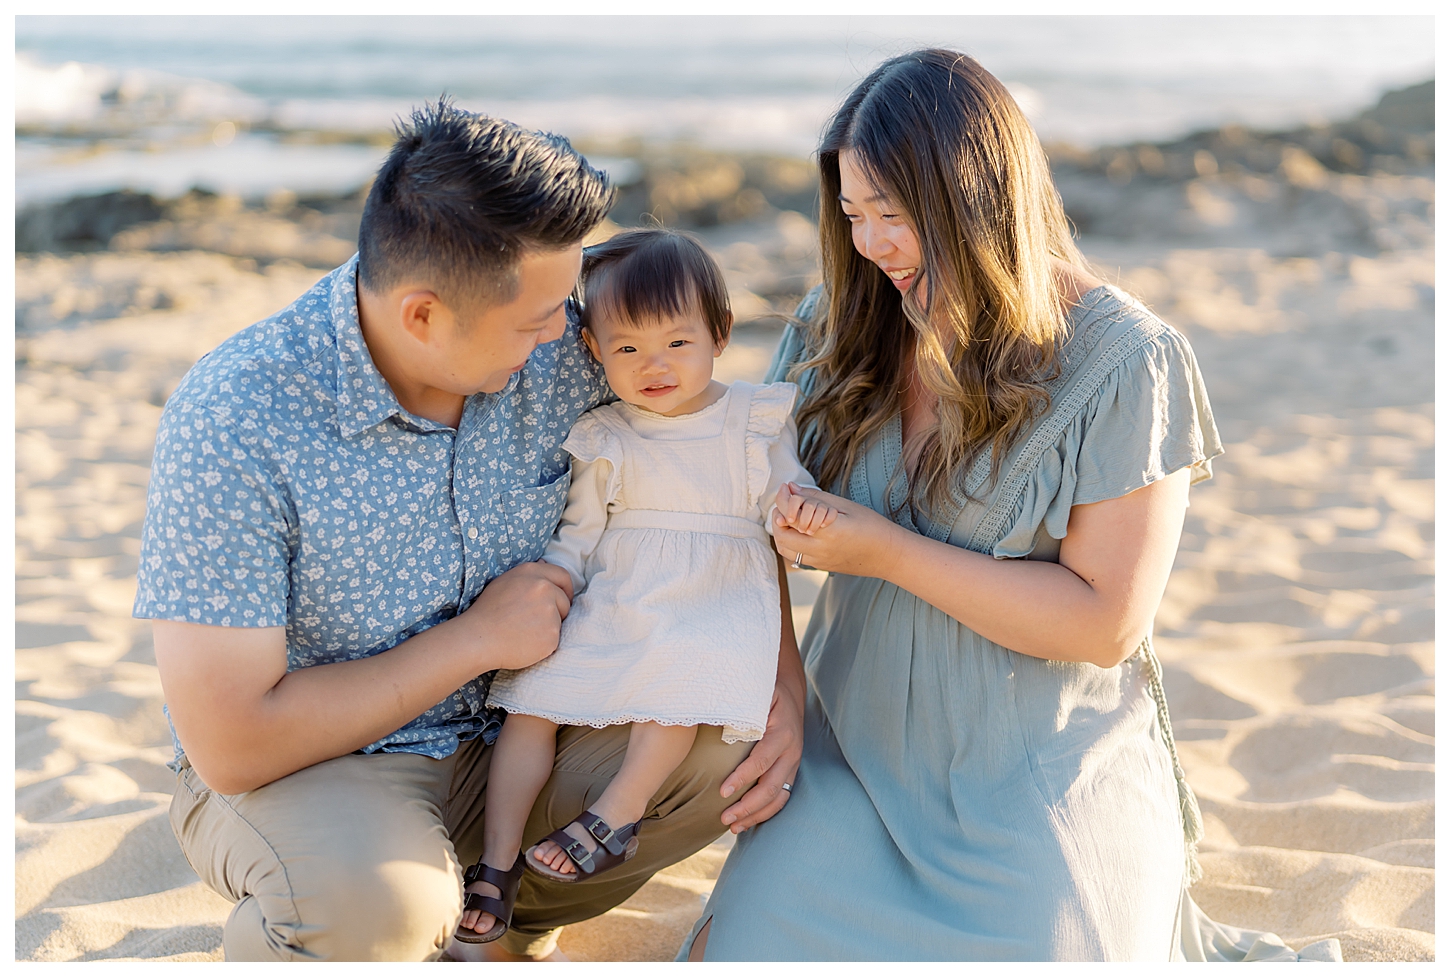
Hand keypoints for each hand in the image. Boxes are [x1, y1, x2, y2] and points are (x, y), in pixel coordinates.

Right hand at [459, 560, 573, 670]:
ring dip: (548, 627)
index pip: (563, 576)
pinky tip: (526, 643)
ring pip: (560, 621)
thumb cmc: (487, 612)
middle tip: (535, 621)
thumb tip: (545, 564)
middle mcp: (543, 588)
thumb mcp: (504, 582)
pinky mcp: (551, 634)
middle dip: (556, 611)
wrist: (478, 639)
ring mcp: (549, 611)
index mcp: (532, 573)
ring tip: (524, 632)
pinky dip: (544, 643)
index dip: (565, 589)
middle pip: (564, 601)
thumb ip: (528, 575)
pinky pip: (555, 639)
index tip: (563, 599)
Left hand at [718, 676, 803, 833]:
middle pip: (771, 787)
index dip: (743, 778)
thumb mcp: (756, 693)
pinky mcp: (791, 772)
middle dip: (748, 806)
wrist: (792, 696)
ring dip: (756, 815)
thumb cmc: (767, 694)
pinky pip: (782, 798)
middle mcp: (791, 752)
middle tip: (724, 818)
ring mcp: (793, 764)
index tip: (722, 792)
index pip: (761, 762)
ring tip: (733, 827)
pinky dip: (765, 813)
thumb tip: (708, 712)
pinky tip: (746, 821)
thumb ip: (738, 704)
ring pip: (778, 798)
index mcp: (782, 733)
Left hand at [771, 485, 907, 577]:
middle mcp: (820, 549)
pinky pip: (795, 556)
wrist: (888, 555)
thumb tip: (791, 488)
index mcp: (828, 531)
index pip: (793, 515)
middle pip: (782, 536)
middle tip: (785, 504)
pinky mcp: (820, 568)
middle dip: (778, 517)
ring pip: (785, 549)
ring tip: (790, 518)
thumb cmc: (872, 526)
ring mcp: (819, 562)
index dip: (784, 499)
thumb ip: (815, 498)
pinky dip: (790, 542)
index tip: (786, 488)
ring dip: (781, 532)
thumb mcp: (844, 506)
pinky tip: (799, 530)